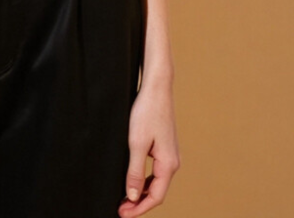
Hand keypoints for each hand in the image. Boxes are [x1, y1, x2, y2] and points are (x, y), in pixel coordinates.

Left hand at [117, 79, 179, 214]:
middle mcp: (172, 162)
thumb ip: (135, 172)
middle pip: (157, 192)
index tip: (122, 214)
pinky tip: (132, 180)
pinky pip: (155, 170)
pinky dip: (144, 179)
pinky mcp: (164, 146)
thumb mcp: (136, 143)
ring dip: (141, 192)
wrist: (157, 88)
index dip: (139, 209)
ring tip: (124, 199)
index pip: (156, 197)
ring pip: (156, 182)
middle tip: (120, 210)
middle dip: (139, 203)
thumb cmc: (147, 112)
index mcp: (169, 164)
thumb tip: (133, 196)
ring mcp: (170, 154)